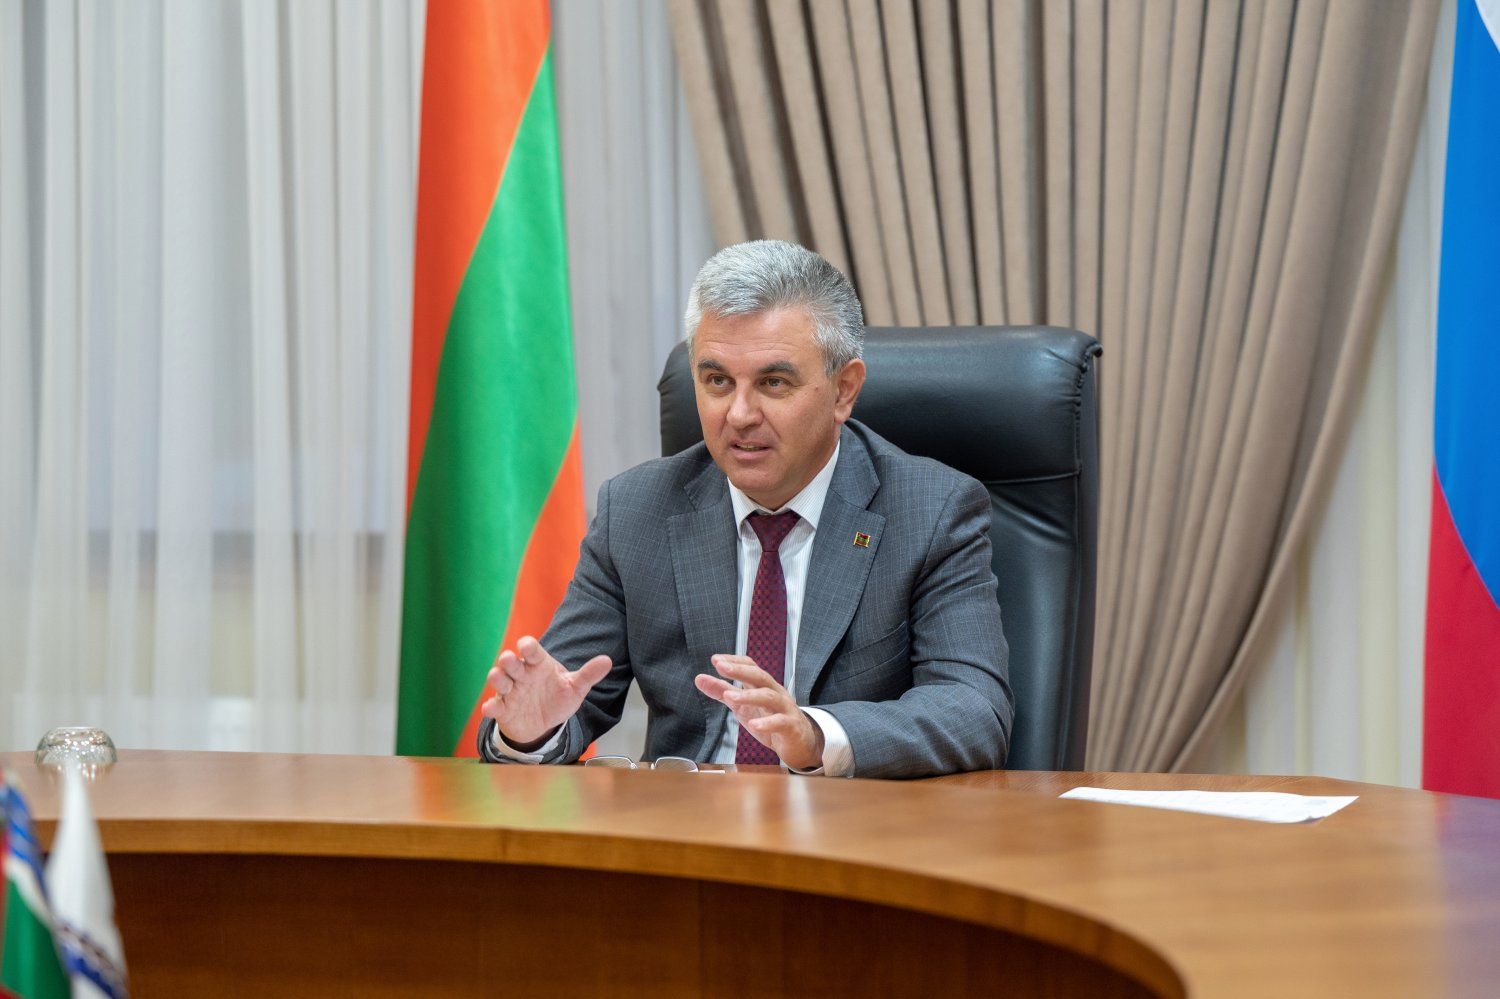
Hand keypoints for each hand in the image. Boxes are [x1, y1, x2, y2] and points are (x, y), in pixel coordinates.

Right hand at [480, 636, 611, 748]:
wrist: (544, 723)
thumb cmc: (557, 698)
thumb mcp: (575, 687)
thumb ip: (588, 674)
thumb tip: (607, 661)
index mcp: (539, 664)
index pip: (532, 650)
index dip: (528, 646)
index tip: (526, 645)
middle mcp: (522, 674)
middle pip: (511, 663)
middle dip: (508, 660)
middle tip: (509, 659)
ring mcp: (510, 690)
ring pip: (498, 680)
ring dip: (497, 678)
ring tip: (498, 678)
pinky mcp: (503, 708)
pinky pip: (494, 706)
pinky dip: (490, 706)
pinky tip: (489, 708)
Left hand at [693, 654, 824, 769]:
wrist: (800, 743)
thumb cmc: (770, 720)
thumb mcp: (742, 706)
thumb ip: (722, 692)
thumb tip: (699, 678)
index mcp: (763, 686)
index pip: (751, 666)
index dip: (734, 662)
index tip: (716, 660)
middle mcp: (775, 693)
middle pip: (760, 676)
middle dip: (741, 671)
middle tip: (721, 667)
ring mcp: (784, 709)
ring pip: (769, 696)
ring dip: (749, 695)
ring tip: (730, 697)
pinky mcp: (791, 727)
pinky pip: (780, 722)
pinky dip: (767, 723)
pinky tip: (754, 724)